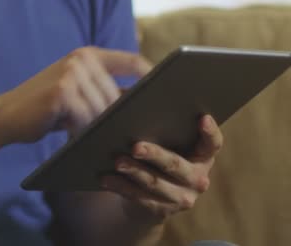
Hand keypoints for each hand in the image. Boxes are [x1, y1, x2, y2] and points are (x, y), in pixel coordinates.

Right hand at [0, 47, 151, 143]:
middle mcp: (80, 59)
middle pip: (118, 93)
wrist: (6, 115)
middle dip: (120, 116)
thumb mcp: (74, 91)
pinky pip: (87, 119)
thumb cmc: (44, 108)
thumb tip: (141, 104)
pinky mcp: (62, 93)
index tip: (164, 97)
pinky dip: (85, 132)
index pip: (132, 60)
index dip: (151, 77)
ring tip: (99, 138)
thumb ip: (102, 90)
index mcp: (87, 54)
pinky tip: (79, 139)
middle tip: (126, 134)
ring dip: (101, 127)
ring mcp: (71, 74)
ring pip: (104, 109)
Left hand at [101, 115, 223, 222]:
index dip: (210, 132)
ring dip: (134, 171)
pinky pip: (139, 197)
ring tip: (117, 161)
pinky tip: (106, 178)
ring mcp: (182, 198)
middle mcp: (198, 180)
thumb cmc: (156, 159)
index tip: (202, 117)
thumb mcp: (166, 145)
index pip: (213, 144)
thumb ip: (161, 129)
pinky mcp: (162, 211)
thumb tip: (135, 108)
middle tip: (135, 147)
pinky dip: (121, 186)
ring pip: (155, 182)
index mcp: (202, 157)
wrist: (149, 199)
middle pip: (175, 164)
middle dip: (154, 155)